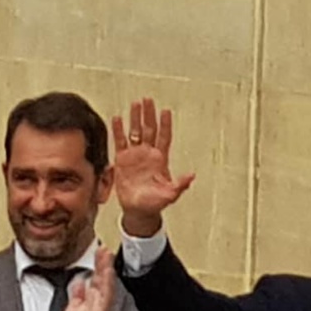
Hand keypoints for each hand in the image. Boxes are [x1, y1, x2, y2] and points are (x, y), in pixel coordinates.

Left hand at [59, 247, 115, 310]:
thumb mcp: (73, 309)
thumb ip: (77, 295)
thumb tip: (79, 282)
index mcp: (91, 299)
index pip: (95, 277)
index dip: (98, 264)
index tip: (99, 251)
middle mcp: (97, 300)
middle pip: (101, 277)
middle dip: (103, 262)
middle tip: (104, 248)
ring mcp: (100, 305)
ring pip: (105, 283)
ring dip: (106, 268)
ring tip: (107, 255)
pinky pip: (105, 295)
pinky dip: (106, 283)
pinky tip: (107, 273)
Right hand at [112, 98, 194, 236]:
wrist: (138, 210)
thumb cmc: (155, 203)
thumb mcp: (170, 194)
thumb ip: (180, 184)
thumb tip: (192, 175)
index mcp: (161, 160)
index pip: (164, 137)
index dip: (165, 124)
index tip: (165, 111)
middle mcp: (148, 154)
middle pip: (150, 129)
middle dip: (149, 114)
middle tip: (148, 99)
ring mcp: (135, 156)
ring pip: (136, 132)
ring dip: (135, 118)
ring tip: (135, 104)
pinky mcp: (122, 160)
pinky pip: (120, 142)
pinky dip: (119, 130)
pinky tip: (118, 119)